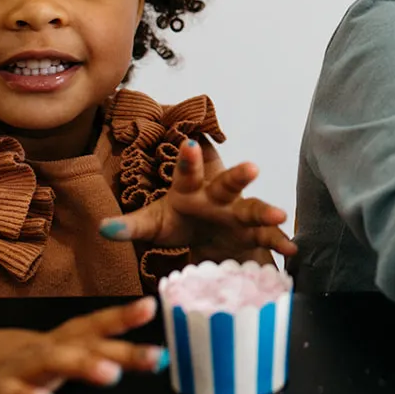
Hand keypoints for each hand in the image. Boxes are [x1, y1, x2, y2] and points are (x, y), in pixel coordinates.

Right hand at [0, 297, 164, 393]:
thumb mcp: (41, 356)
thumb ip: (76, 356)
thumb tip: (123, 356)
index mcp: (53, 343)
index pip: (91, 326)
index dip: (121, 317)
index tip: (152, 306)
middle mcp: (37, 351)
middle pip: (82, 345)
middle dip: (121, 350)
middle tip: (156, 357)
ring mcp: (12, 370)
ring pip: (49, 364)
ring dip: (80, 366)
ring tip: (110, 374)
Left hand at [99, 138, 296, 260]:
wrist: (202, 239)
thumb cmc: (176, 223)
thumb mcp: (152, 225)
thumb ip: (130, 225)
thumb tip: (103, 229)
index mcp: (190, 189)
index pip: (187, 172)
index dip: (189, 159)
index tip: (188, 143)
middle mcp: (217, 197)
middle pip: (229, 183)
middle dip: (239, 176)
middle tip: (252, 168)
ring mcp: (237, 214)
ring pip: (253, 207)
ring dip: (266, 211)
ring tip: (280, 215)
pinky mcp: (251, 233)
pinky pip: (267, 236)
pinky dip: (279, 242)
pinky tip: (291, 250)